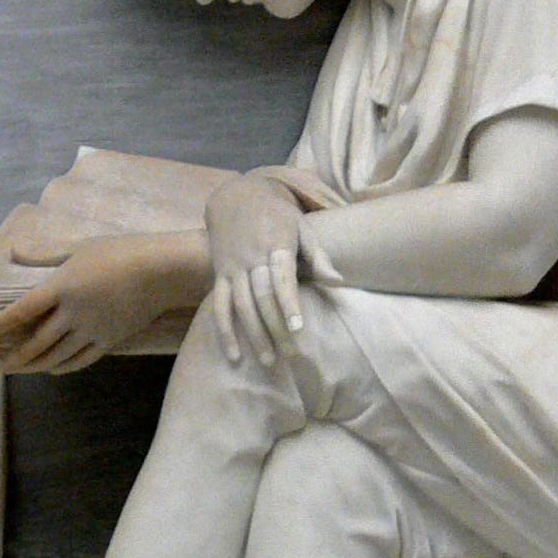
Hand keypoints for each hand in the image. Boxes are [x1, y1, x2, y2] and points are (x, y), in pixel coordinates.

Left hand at [0, 232, 180, 374]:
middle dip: (10, 359)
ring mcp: (92, 330)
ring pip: (55, 356)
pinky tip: (50, 369)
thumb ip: (43, 254)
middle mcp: (72, 314)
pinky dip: (61, 367)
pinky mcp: (109, 341)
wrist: (162, 271)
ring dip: (32, 366)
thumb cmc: (119, 251)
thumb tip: (13, 250)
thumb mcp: (77, 247)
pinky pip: (80, 360)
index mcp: (61, 287)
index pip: (19, 312)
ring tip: (15, 371)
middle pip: (34, 344)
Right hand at [203, 172, 306, 365]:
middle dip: (275, 327)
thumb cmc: (277, 214)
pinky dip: (224, 331)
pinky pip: (220, 306)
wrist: (235, 196)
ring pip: (240, 306)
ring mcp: (232, 268)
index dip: (288, 302)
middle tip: (291, 355)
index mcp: (275, 244)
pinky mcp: (219, 275)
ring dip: (253, 335)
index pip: (281, 277)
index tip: (297, 327)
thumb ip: (318, 256)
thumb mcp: (301, 226)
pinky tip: (234, 356)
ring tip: (269, 361)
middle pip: (261, 297)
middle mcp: (250, 258)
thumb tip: (337, 282)